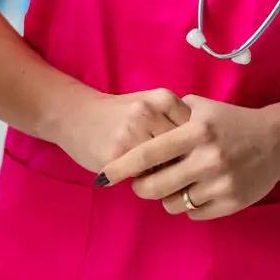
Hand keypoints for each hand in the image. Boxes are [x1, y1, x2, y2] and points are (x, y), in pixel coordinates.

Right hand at [53, 87, 192, 176]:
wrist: (75, 115)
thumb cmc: (119, 113)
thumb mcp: (150, 105)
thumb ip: (175, 121)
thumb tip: (203, 152)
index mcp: (162, 98)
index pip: (198, 132)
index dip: (196, 148)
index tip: (191, 155)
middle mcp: (149, 113)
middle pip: (185, 151)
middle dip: (185, 164)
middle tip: (180, 170)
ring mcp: (132, 135)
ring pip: (166, 167)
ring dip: (168, 176)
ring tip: (161, 173)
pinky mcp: (117, 156)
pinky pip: (145, 177)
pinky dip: (149, 181)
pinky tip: (143, 175)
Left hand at [98, 95, 279, 219]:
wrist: (278, 140)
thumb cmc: (233, 121)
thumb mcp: (202, 107)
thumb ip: (171, 114)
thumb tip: (139, 127)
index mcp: (196, 132)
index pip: (148, 153)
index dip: (121, 167)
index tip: (102, 176)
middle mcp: (207, 159)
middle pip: (156, 186)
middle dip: (140, 188)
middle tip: (140, 183)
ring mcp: (221, 184)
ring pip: (174, 204)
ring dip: (166, 197)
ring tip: (174, 185)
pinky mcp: (233, 202)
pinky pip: (195, 214)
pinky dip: (188, 206)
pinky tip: (194, 191)